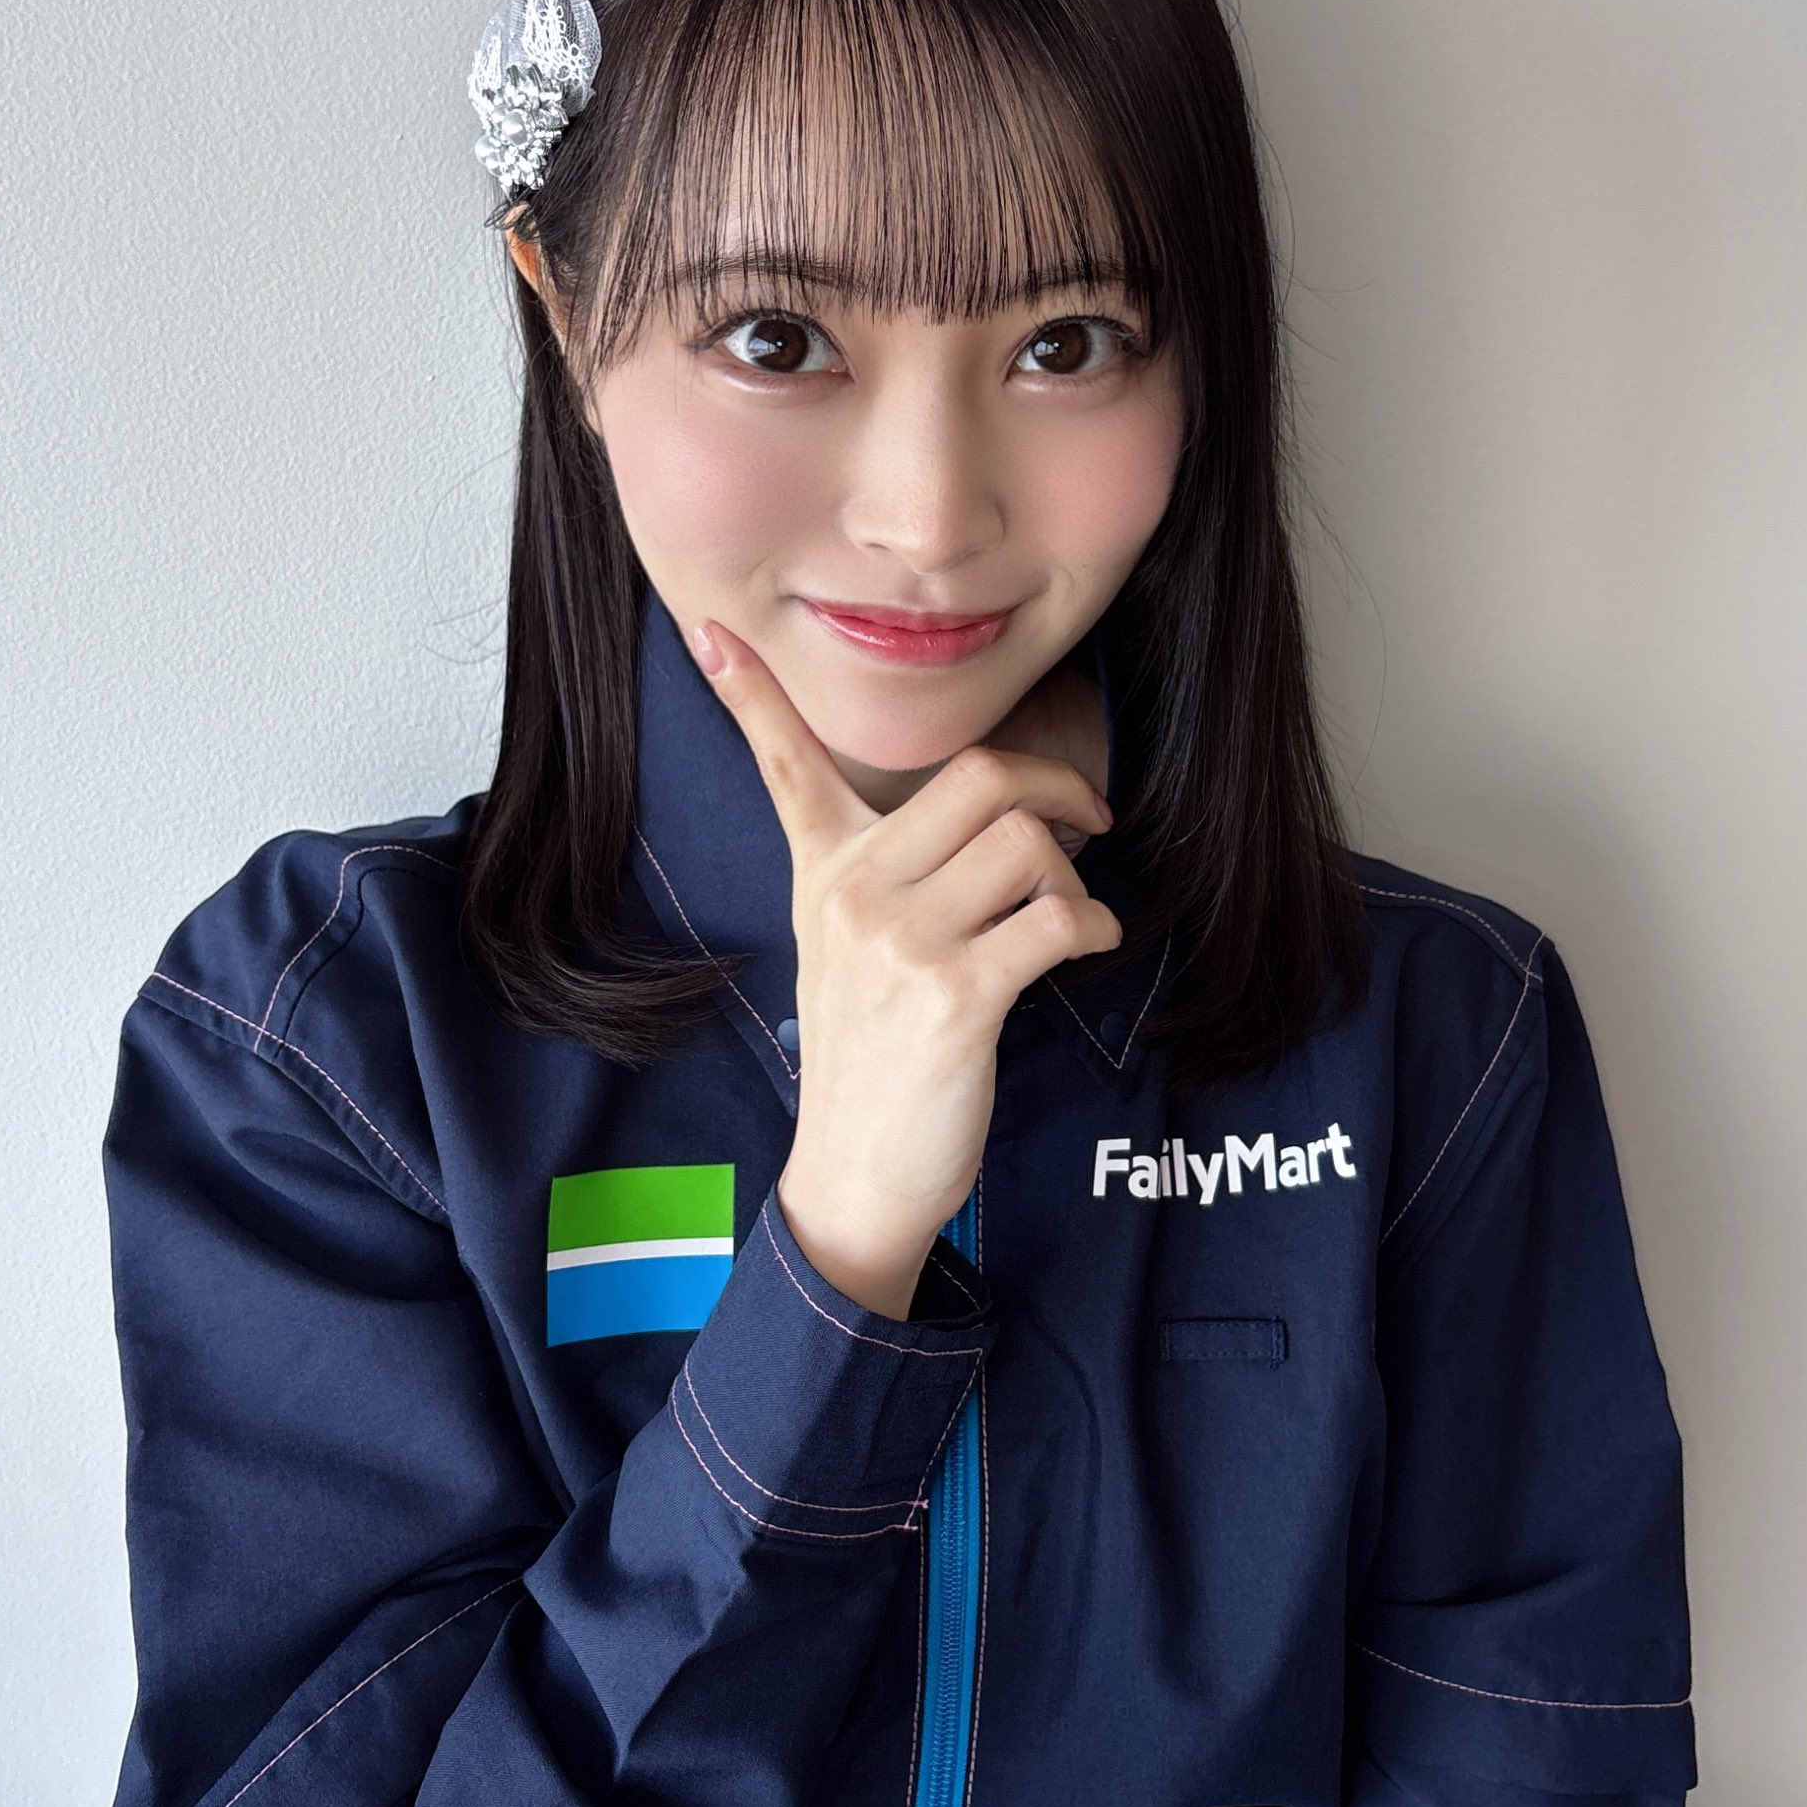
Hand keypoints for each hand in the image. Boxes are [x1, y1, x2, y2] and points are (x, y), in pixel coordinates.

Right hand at [692, 622, 1120, 1318]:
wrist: (855, 1175)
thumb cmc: (871, 1058)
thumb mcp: (847, 949)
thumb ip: (886, 875)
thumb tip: (985, 820)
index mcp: (823, 871)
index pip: (782, 763)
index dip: (750, 694)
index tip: (711, 630)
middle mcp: (853, 893)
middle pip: (980, 776)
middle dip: (1057, 786)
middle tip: (1088, 822)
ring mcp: (900, 943)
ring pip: (1029, 843)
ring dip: (1076, 875)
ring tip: (1070, 916)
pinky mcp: (954, 997)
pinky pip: (1054, 919)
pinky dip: (1094, 927)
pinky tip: (1090, 947)